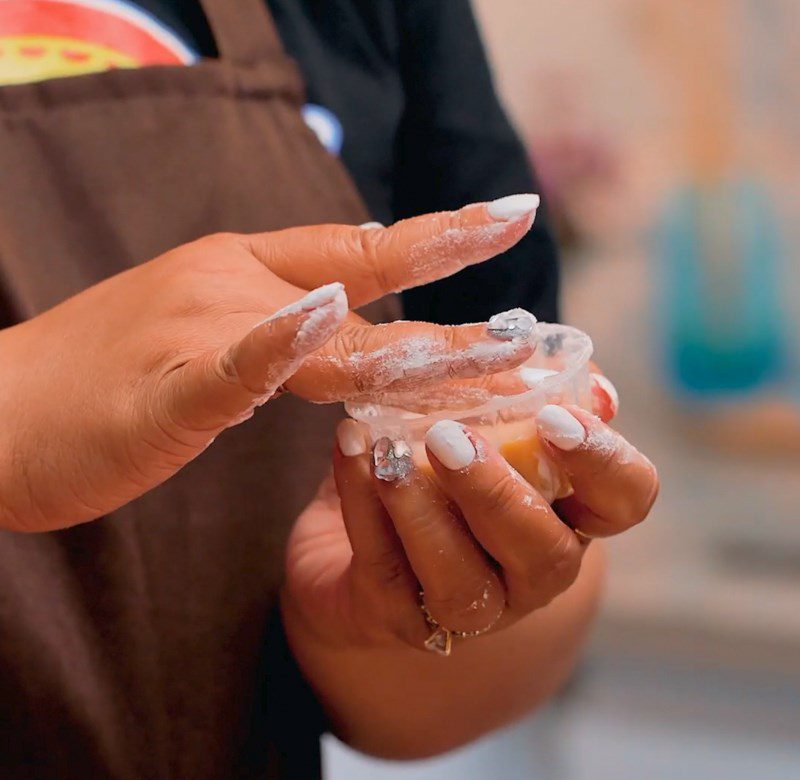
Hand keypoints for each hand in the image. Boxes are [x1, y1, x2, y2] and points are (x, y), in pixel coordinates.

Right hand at [0, 196, 539, 531]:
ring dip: (419, 350)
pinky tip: (324, 323)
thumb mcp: (202, 339)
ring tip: (503, 355)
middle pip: (369, 300)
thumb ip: (273, 334)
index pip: (361, 252)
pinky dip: (277, 344)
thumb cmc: (102, 382)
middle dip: (462, 322)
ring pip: (329, 341)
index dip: (440, 236)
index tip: (512, 216)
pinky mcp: (164, 388)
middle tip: (546, 330)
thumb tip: (337, 333)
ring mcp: (198, 331)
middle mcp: (233, 286)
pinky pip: (232, 367)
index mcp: (245, 272)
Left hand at [283, 379, 656, 653]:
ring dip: (424, 515)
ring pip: (463, 587)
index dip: (604, 462)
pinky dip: (364, 508)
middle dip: (499, 496)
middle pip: (546, 556)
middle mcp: (528, 572)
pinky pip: (385, 573)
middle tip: (449, 438)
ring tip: (388, 454)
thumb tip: (587, 383)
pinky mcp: (397, 617)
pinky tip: (350, 451)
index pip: (625, 500)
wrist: (353, 519)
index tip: (554, 417)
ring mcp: (466, 607)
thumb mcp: (479, 411)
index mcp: (566, 514)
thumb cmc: (435, 459)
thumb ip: (526, 391)